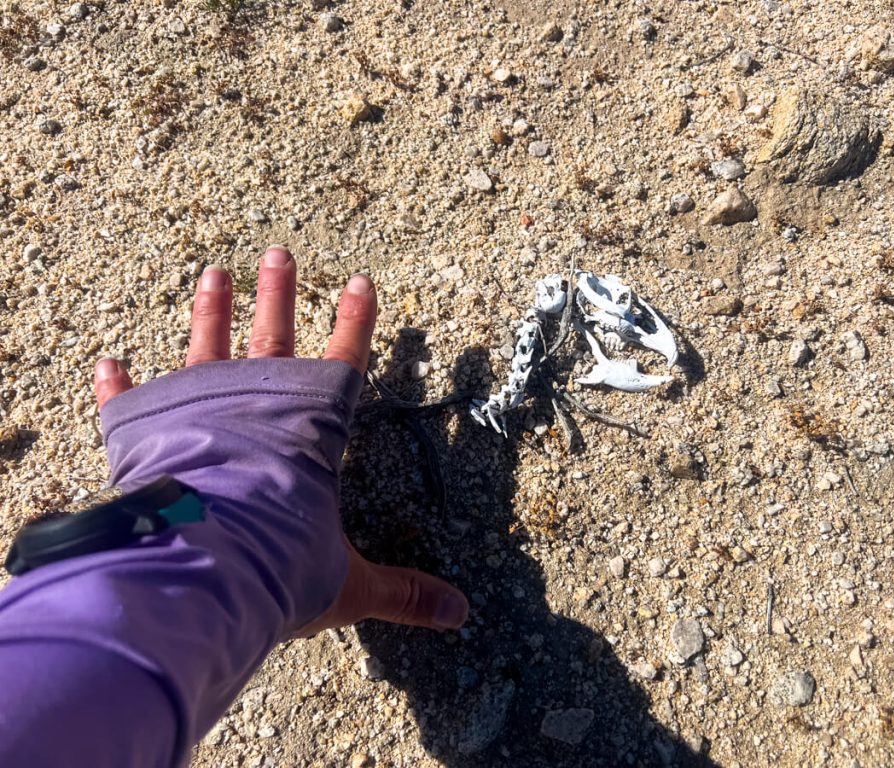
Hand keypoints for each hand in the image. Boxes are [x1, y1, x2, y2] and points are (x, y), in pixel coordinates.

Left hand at [92, 245, 468, 633]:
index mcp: (308, 432)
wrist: (197, 570)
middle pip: (273, 340)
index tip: (362, 282)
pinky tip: (108, 361)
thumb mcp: (347, 584)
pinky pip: (126, 403)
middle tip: (279, 254)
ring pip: (206, 348)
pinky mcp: (143, 434)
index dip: (357, 324)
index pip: (344, 364)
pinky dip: (116, 385)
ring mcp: (195, 413)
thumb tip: (461, 614)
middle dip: (279, 296)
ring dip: (211, 311)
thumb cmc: (278, 569)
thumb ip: (402, 591)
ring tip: (214, 273)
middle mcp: (253, 407)